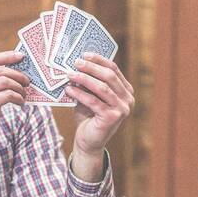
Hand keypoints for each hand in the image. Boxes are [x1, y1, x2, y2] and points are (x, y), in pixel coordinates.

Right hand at [0, 51, 28, 187]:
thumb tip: (10, 69)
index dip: (5, 56)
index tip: (20, 57)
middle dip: (16, 73)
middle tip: (27, 80)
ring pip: (4, 81)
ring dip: (18, 87)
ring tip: (23, 94)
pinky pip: (8, 94)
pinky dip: (18, 97)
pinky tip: (20, 103)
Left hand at [67, 55, 133, 177]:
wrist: (89, 142)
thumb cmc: (89, 117)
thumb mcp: (90, 96)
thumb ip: (89, 83)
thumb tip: (77, 64)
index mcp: (125, 91)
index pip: (114, 69)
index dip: (99, 60)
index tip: (84, 54)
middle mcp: (128, 99)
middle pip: (109, 76)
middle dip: (91, 67)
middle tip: (75, 62)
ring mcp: (122, 109)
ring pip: (102, 87)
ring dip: (84, 79)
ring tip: (69, 75)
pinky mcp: (112, 118)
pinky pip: (94, 101)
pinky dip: (80, 94)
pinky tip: (69, 90)